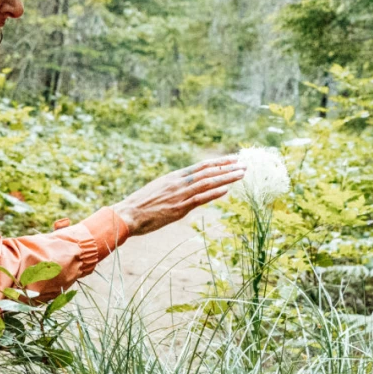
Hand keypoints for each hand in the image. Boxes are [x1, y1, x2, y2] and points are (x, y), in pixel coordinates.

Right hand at [112, 157, 243, 237]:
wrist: (128, 214)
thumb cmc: (140, 205)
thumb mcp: (158, 190)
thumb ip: (173, 188)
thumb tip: (185, 188)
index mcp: (174, 177)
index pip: (201, 166)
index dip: (219, 162)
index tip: (233, 159)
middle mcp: (178, 183)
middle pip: (208, 172)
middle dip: (228, 167)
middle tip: (244, 164)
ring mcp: (179, 195)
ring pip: (207, 183)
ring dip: (226, 178)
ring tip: (241, 174)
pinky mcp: (178, 208)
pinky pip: (199, 198)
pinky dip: (213, 193)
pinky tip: (226, 189)